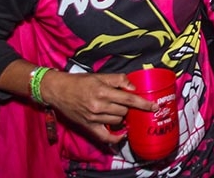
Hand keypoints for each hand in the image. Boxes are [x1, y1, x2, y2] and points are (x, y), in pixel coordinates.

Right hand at [42, 70, 157, 143]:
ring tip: (119, 110)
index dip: (144, 103)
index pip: (129, 100)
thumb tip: (133, 87)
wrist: (59, 90)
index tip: (154, 106)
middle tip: (127, 103)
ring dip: (122, 116)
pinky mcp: (88, 126)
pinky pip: (105, 136)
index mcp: (103, 91)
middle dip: (129, 107)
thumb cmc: (81, 82)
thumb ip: (119, 80)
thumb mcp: (101, 75)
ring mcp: (93, 118)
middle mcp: (99, 106)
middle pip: (125, 111)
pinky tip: (122, 134)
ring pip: (118, 121)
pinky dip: (115, 137)